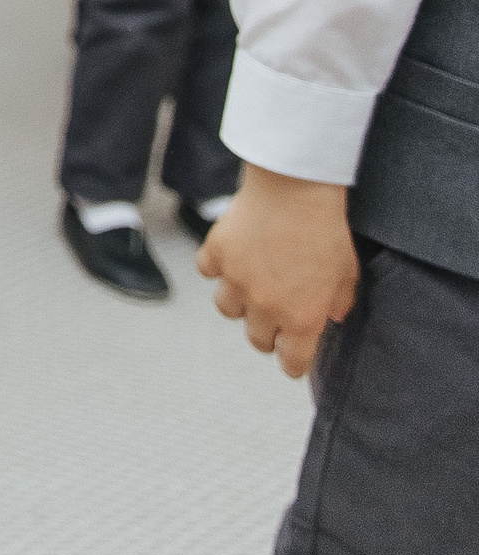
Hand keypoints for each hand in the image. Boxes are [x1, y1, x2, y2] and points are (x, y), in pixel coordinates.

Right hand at [196, 166, 357, 377]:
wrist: (296, 190)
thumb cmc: (327, 230)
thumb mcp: (347, 272)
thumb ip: (339, 301)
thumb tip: (332, 316)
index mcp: (302, 318)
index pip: (291, 362)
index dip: (293, 364)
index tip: (293, 359)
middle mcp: (266, 306)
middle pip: (257, 340)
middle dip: (268, 335)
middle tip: (276, 318)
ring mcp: (237, 281)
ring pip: (228, 310)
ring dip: (240, 303)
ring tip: (250, 287)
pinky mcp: (217, 254)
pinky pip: (208, 271)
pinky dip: (217, 268)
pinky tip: (231, 258)